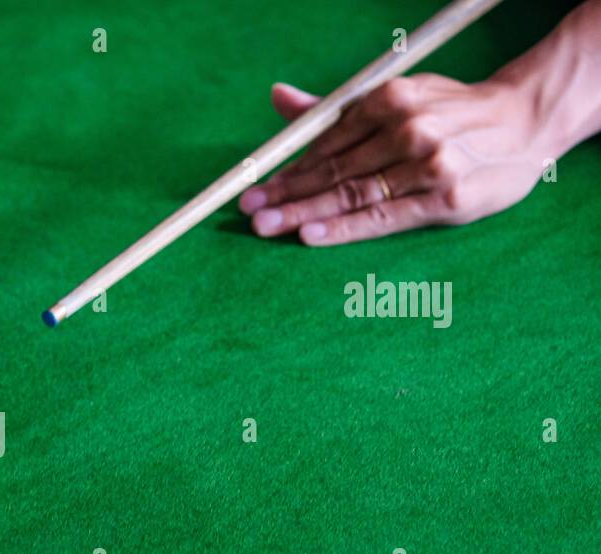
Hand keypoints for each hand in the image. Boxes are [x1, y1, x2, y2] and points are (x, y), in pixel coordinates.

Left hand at [238, 76, 549, 245]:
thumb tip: (278, 98)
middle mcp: (409, 129)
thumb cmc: (449, 114)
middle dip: (286, 193)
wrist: (526, 122)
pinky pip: (383, 217)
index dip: (288, 168)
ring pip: (353, 195)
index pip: (327, 142)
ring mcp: (430, 164)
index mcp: (391, 99)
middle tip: (248, 211)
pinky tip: (310, 235)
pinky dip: (343, 227)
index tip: (255, 188)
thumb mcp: (396, 98)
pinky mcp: (447, 198)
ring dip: (303, 212)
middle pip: (334, 170)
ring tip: (266, 226)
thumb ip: (334, 110)